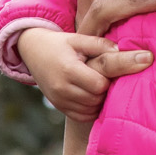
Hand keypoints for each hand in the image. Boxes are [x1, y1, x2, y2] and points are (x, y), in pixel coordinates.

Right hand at [17, 27, 150, 121]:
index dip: (112, 78)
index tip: (121, 73)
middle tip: (114, 77)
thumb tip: (122, 50)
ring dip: (102, 98)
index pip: (100, 84)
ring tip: (103, 84)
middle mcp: (62, 88)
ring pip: (93, 108)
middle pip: (98, 97)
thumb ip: (100, 44)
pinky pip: (85, 116)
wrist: (33, 52)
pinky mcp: (61, 108)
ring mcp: (60, 101)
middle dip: (108, 88)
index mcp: (68, 69)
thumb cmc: (61, 44)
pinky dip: (94, 107)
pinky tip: (96, 94)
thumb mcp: (78, 38)